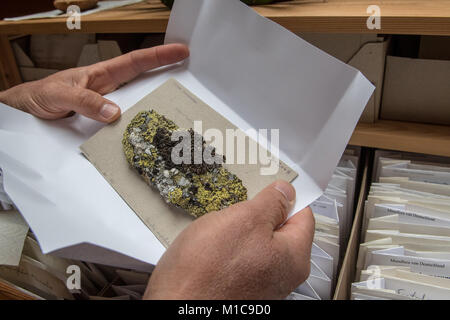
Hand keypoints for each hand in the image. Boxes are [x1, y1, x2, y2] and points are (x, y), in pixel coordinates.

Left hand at [0, 44, 188, 122]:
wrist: (28, 111)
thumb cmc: (41, 95)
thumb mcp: (60, 94)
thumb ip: (86, 102)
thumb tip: (116, 113)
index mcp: (102, 74)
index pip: (135, 62)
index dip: (159, 55)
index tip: (181, 51)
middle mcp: (109, 88)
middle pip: (143, 78)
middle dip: (167, 73)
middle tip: (191, 76)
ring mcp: (108, 104)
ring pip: (138, 100)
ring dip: (156, 102)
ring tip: (178, 106)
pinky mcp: (104, 119)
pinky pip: (127, 119)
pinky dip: (141, 122)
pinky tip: (150, 131)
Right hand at [144, 180, 314, 299]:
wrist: (173, 304)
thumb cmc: (205, 272)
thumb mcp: (243, 220)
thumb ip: (271, 203)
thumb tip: (285, 192)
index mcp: (293, 258)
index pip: (303, 215)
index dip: (287, 197)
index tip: (271, 186)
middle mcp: (282, 275)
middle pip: (279, 230)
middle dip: (258, 215)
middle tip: (238, 207)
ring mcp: (260, 283)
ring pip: (256, 243)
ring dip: (239, 230)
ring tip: (219, 229)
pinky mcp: (239, 287)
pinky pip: (240, 257)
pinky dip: (229, 247)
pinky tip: (211, 247)